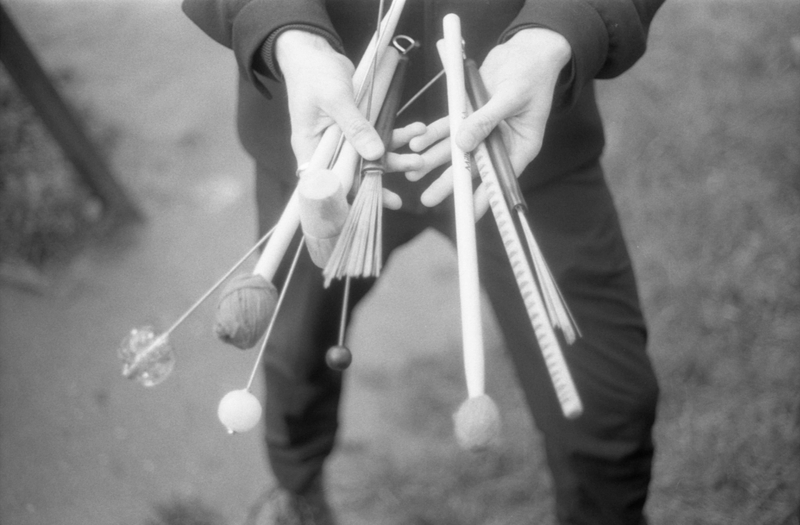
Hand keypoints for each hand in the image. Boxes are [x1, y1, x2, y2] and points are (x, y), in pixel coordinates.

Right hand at [276, 30, 424, 209]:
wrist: (315, 53)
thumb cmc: (314, 74)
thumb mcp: (335, 99)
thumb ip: (355, 126)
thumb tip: (375, 154)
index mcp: (311, 149)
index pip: (327, 184)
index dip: (346, 199)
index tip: (366, 207)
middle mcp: (327, 150)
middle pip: (351, 176)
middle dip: (376, 185)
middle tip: (398, 201)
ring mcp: (343, 141)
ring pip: (370, 159)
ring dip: (394, 160)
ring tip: (418, 159)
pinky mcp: (357, 129)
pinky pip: (378, 138)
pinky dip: (396, 136)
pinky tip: (416, 131)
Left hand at [406, 28, 571, 214]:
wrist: (529, 48)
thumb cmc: (533, 73)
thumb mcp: (512, 96)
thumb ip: (486, 119)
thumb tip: (463, 143)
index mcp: (522, 146)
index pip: (500, 178)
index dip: (484, 197)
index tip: (468, 214)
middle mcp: (501, 142)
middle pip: (473, 167)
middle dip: (450, 182)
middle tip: (428, 199)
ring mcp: (484, 128)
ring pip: (456, 149)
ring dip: (434, 159)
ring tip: (413, 171)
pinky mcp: (470, 112)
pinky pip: (448, 127)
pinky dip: (433, 134)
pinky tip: (417, 142)